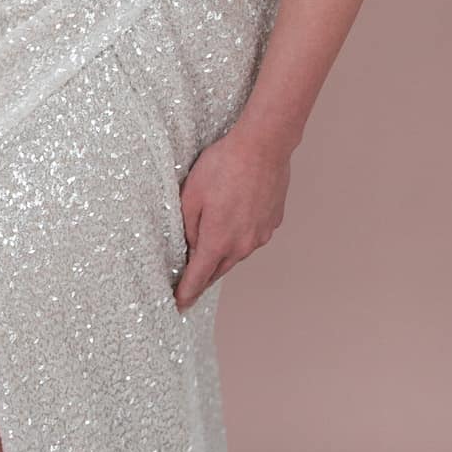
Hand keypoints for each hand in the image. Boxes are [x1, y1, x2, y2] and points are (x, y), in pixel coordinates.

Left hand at [173, 123, 291, 312]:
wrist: (263, 146)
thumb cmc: (224, 165)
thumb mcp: (191, 194)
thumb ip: (187, 227)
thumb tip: (190, 245)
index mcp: (218, 241)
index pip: (198, 278)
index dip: (186, 293)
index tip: (179, 305)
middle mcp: (242, 245)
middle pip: (218, 269)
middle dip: (203, 274)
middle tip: (190, 275)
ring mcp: (260, 235)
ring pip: (236, 252)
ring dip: (224, 250)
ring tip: (214, 230)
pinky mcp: (272, 223)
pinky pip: (252, 236)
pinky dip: (241, 232)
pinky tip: (236, 212)